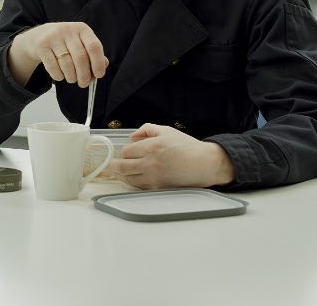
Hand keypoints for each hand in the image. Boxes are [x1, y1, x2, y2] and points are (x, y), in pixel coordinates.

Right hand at [11, 22, 107, 87]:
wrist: (38, 36)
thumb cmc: (64, 43)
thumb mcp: (80, 43)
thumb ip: (93, 54)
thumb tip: (103, 66)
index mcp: (82, 29)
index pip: (94, 46)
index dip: (98, 63)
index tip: (99, 75)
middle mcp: (68, 30)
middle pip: (81, 57)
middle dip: (84, 75)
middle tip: (84, 84)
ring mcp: (53, 36)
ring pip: (67, 64)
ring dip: (71, 77)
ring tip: (72, 79)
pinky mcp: (41, 45)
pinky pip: (53, 66)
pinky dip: (58, 76)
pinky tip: (60, 75)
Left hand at [110, 123, 235, 188]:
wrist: (205, 164)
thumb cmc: (188, 147)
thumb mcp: (167, 131)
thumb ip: (146, 129)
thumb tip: (132, 136)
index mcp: (152, 147)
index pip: (126, 151)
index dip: (124, 151)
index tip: (125, 151)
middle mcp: (150, 163)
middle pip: (122, 167)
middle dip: (114, 165)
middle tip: (111, 164)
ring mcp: (154, 177)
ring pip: (128, 179)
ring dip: (121, 176)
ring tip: (118, 172)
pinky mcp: (159, 187)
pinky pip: (139, 186)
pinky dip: (133, 183)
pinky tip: (132, 178)